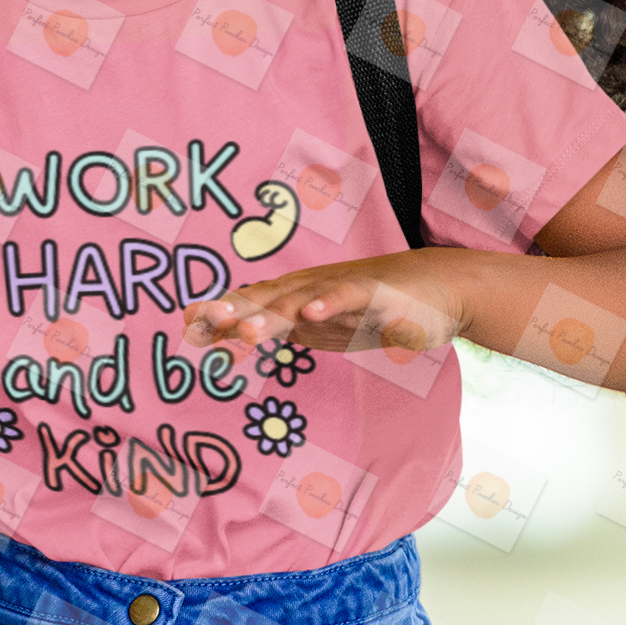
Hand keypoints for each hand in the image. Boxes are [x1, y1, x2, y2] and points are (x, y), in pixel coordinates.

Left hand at [182, 250, 466, 355]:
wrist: (440, 288)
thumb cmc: (374, 309)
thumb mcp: (321, 327)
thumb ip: (281, 330)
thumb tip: (230, 337)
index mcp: (297, 296)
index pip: (251, 303)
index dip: (219, 314)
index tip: (185, 327)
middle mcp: (313, 287)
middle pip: (266, 299)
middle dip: (232, 311)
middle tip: (199, 324)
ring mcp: (343, 288)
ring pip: (300, 300)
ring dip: (271, 314)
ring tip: (243, 331)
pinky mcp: (376, 294)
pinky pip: (348, 299)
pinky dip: (327, 305)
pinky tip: (309, 316)